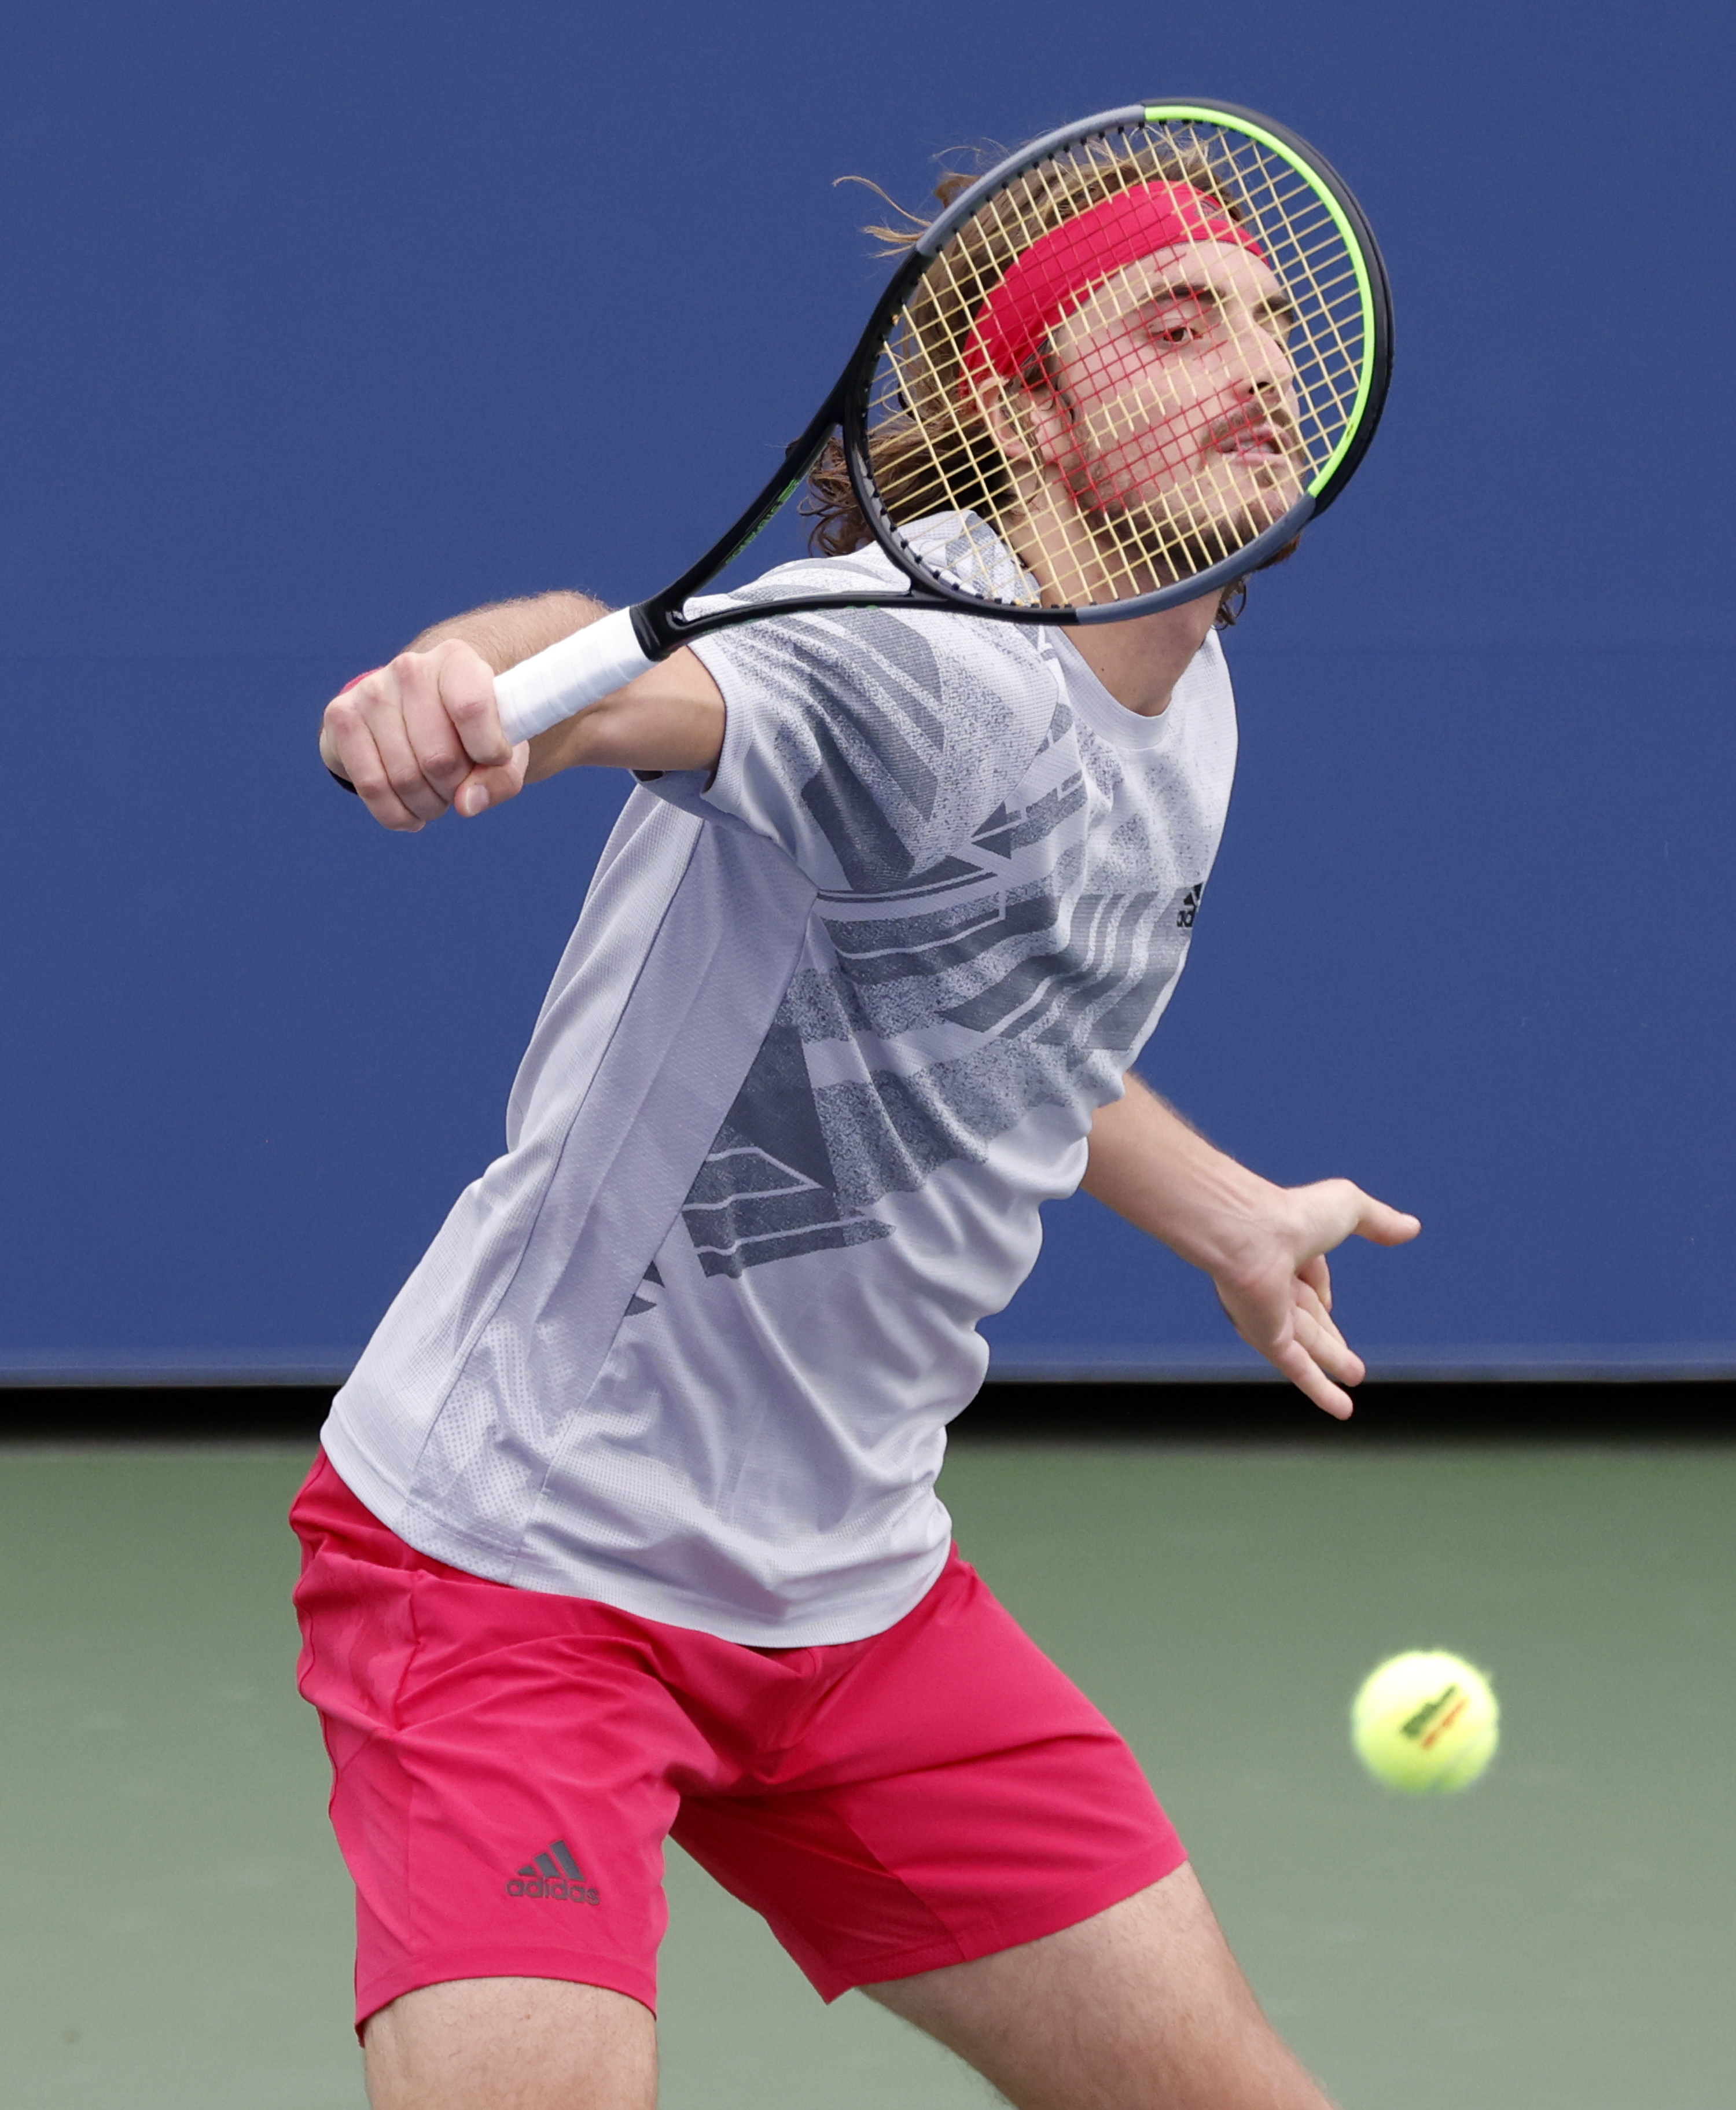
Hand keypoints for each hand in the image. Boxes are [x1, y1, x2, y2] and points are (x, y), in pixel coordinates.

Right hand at [319, 641, 528, 829]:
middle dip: (455, 789)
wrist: (416, 710)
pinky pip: (371, 786)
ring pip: (405, 778)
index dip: (489, 751)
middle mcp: (410, 668)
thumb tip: (466, 803)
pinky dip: (397, 814)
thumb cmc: (469, 731)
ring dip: (428, 805)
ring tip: (436, 797)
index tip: (495, 760)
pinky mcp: (342, 717)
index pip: (472, 709)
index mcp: (457, 661)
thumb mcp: (502, 750)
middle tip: (459, 786)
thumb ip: (501, 778)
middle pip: (439, 757)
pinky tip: (411, 814)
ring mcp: (371, 691)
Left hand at [1207, 1179, 1419, 1418]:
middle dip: (1329, 1339)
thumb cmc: (1291, 1215)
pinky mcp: (1267, 1337)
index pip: (1308, 1279)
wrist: (1250, 1236)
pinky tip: (1341, 1409)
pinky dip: (1319, 1390)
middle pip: (1308, 1319)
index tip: (1328, 1302)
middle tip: (1350, 1358)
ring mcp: (1269, 1313)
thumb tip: (1410, 1227)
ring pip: (1306, 1346)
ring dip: (1330, 1364)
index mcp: (1288, 1250)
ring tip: (1355, 1379)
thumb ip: (1379, 1220)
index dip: (1322, 1290)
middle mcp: (1274, 1284)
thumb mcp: (1347, 1208)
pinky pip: (1297, 1368)